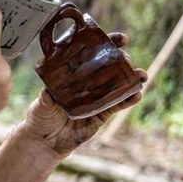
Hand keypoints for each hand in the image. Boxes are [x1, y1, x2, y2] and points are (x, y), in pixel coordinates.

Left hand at [23, 32, 147, 155]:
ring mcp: (96, 97)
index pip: (89, 52)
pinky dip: (128, 99)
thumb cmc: (40, 116)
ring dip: (132, 78)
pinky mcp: (102, 114)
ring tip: (142, 75)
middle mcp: (86, 81)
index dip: (105, 43)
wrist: (46, 142)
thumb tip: (47, 92)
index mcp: (70, 72)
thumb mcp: (40, 105)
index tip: (118, 39)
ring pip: (118, 83)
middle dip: (121, 58)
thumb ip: (45, 99)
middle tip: (126, 58)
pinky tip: (137, 94)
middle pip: (108, 65)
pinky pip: (117, 104)